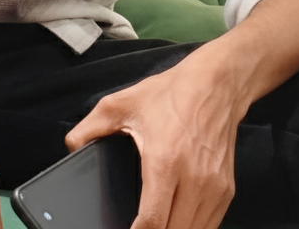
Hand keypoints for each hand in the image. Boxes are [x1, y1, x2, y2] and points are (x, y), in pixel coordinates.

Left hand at [64, 50, 244, 228]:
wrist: (215, 84)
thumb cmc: (171, 94)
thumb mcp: (122, 104)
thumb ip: (90, 128)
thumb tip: (72, 146)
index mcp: (165, 162)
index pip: (152, 222)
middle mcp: (193, 180)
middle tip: (137, 228)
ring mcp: (213, 188)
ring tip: (154, 225)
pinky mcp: (226, 190)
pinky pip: (209, 225)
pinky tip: (175, 221)